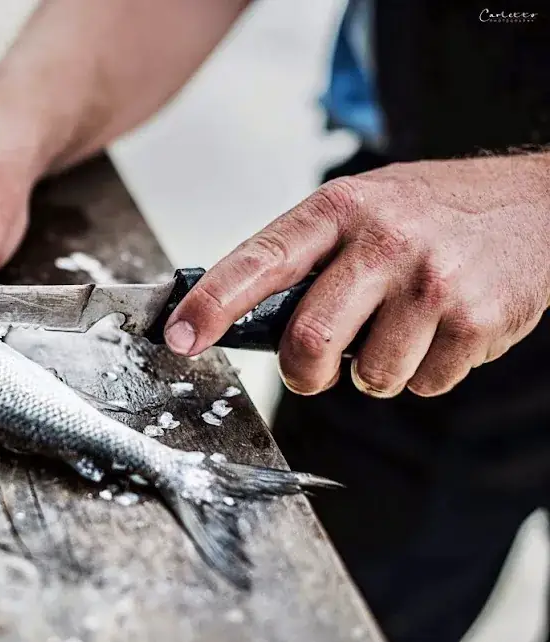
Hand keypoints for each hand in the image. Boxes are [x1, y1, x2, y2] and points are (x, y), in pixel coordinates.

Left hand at [163, 153, 549, 397]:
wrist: (538, 205)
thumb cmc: (431, 210)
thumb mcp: (359, 207)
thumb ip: (304, 255)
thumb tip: (236, 316)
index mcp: (338, 209)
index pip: (259, 262)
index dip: (211, 305)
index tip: (179, 338)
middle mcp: (384, 242)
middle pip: (309, 341)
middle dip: (304, 373)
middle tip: (313, 369)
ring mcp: (432, 283)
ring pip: (370, 376)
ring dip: (374, 371)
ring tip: (399, 328)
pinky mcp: (475, 321)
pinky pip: (424, 384)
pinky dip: (424, 372)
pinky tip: (441, 329)